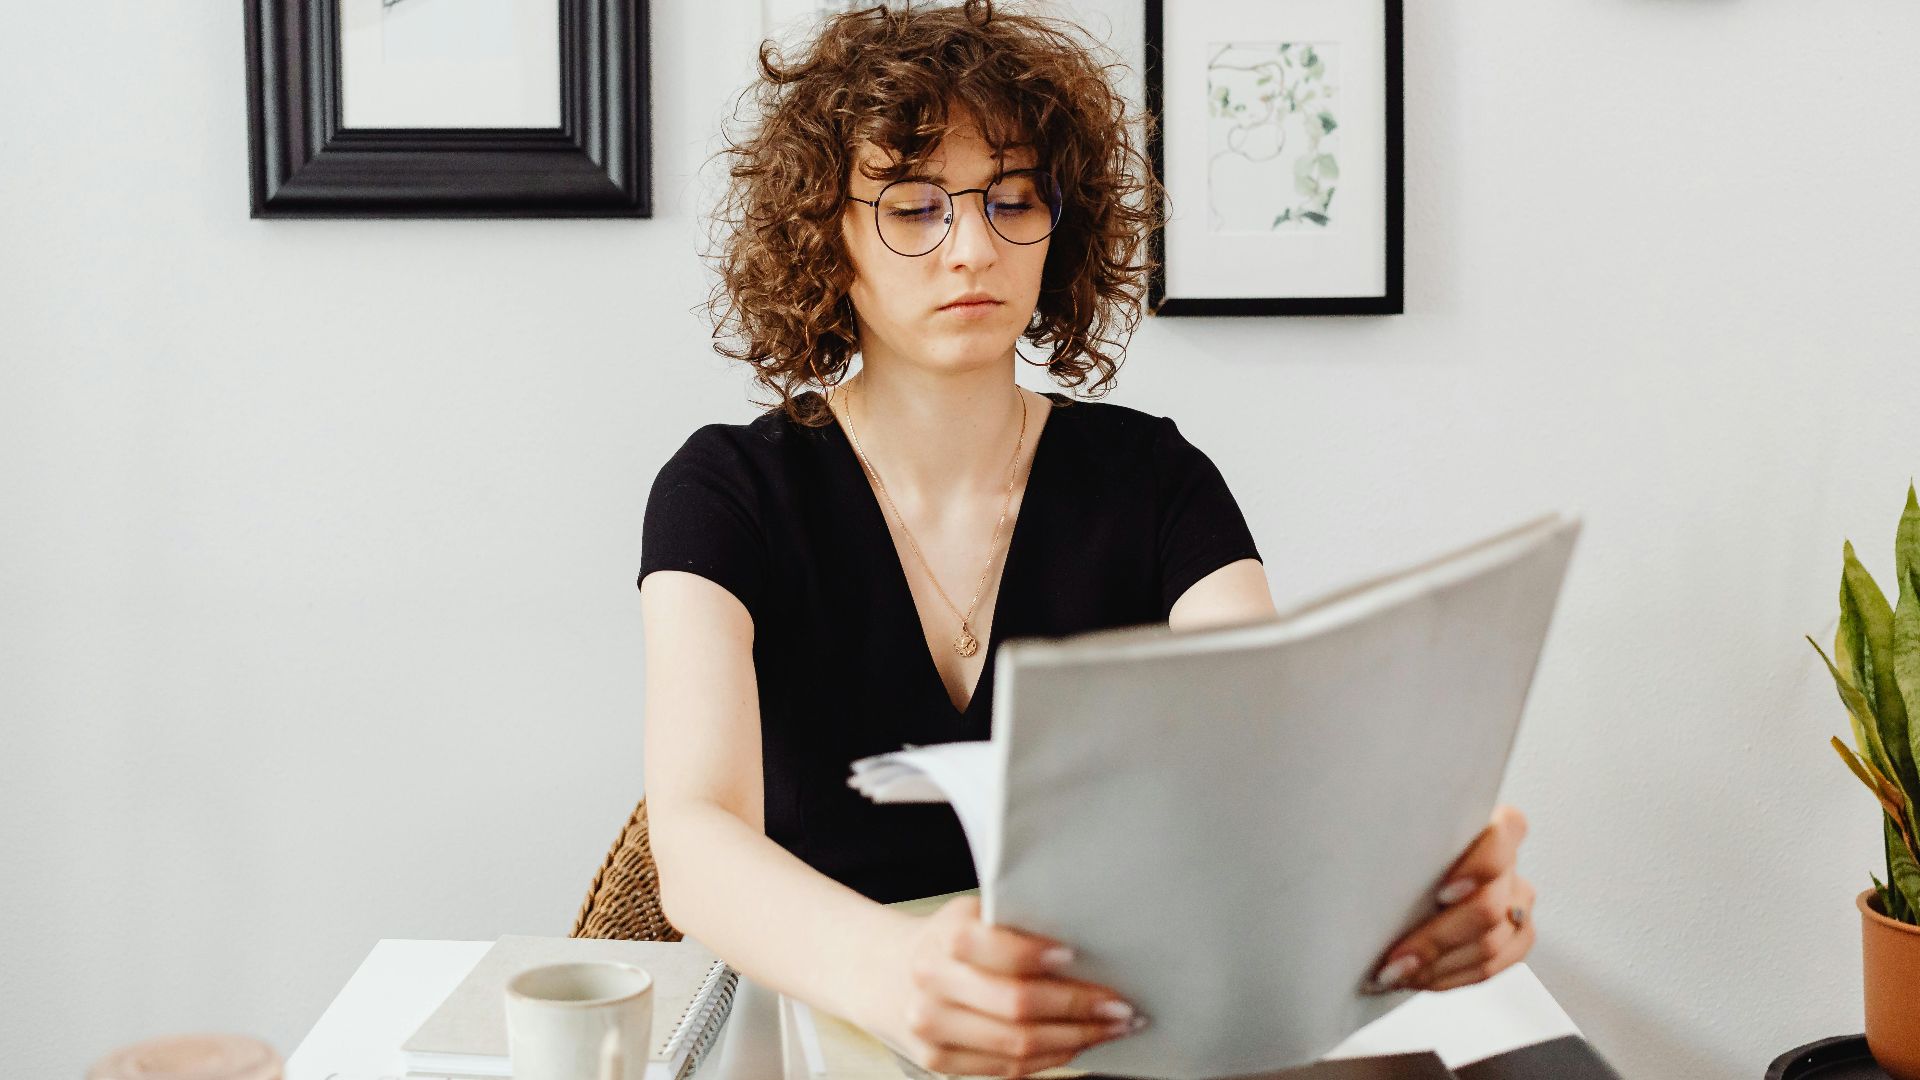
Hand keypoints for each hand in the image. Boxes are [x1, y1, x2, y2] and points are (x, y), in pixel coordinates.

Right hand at [863, 893, 1146, 1077]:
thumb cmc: (942, 941)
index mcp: (944, 939)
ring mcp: (933, 1031)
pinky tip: (1077, 1045)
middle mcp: (933, 986)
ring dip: (1076, 1040)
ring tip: (1110, 1029)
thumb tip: (1088, 944)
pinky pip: (1008, 1069)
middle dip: (1079, 1009)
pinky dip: (1051, 1058)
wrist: (880, 974)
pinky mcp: (940, 1063)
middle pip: (1017, 1008)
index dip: (1038, 956)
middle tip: (1121, 1006)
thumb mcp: (967, 915)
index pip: (999, 952)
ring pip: (1018, 1047)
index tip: (1075, 955)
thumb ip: (1013, 926)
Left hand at [1364, 803, 1536, 994]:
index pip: (1503, 836)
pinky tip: (1418, 978)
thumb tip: (1366, 857)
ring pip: (1490, 945)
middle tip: (1393, 961)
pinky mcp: (1517, 936)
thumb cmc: (1400, 845)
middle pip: (1488, 907)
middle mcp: (1509, 863)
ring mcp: (1517, 901)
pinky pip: (1491, 968)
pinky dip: (1449, 978)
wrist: (1406, 866)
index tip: (1442, 893)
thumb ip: (1403, 838)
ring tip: (1394, 974)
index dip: (1479, 867)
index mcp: (1490, 823)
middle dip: (1436, 940)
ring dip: (1436, 966)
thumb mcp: (1399, 831)